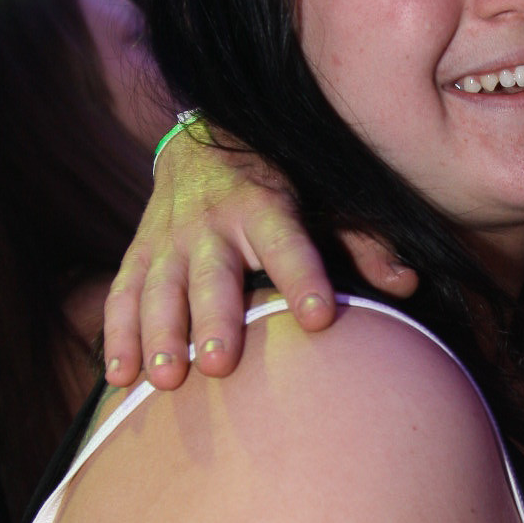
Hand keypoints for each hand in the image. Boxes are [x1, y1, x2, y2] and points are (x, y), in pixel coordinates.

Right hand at [103, 126, 417, 387]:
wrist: (202, 140)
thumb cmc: (279, 182)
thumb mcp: (322, 198)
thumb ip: (360, 242)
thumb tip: (406, 282)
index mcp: (264, 204)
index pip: (287, 243)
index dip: (303, 279)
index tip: (320, 318)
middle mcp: (211, 222)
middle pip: (212, 275)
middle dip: (215, 319)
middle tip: (220, 365)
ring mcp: (169, 238)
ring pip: (159, 289)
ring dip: (158, 335)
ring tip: (164, 382)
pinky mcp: (139, 253)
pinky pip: (122, 295)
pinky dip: (117, 336)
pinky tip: (119, 378)